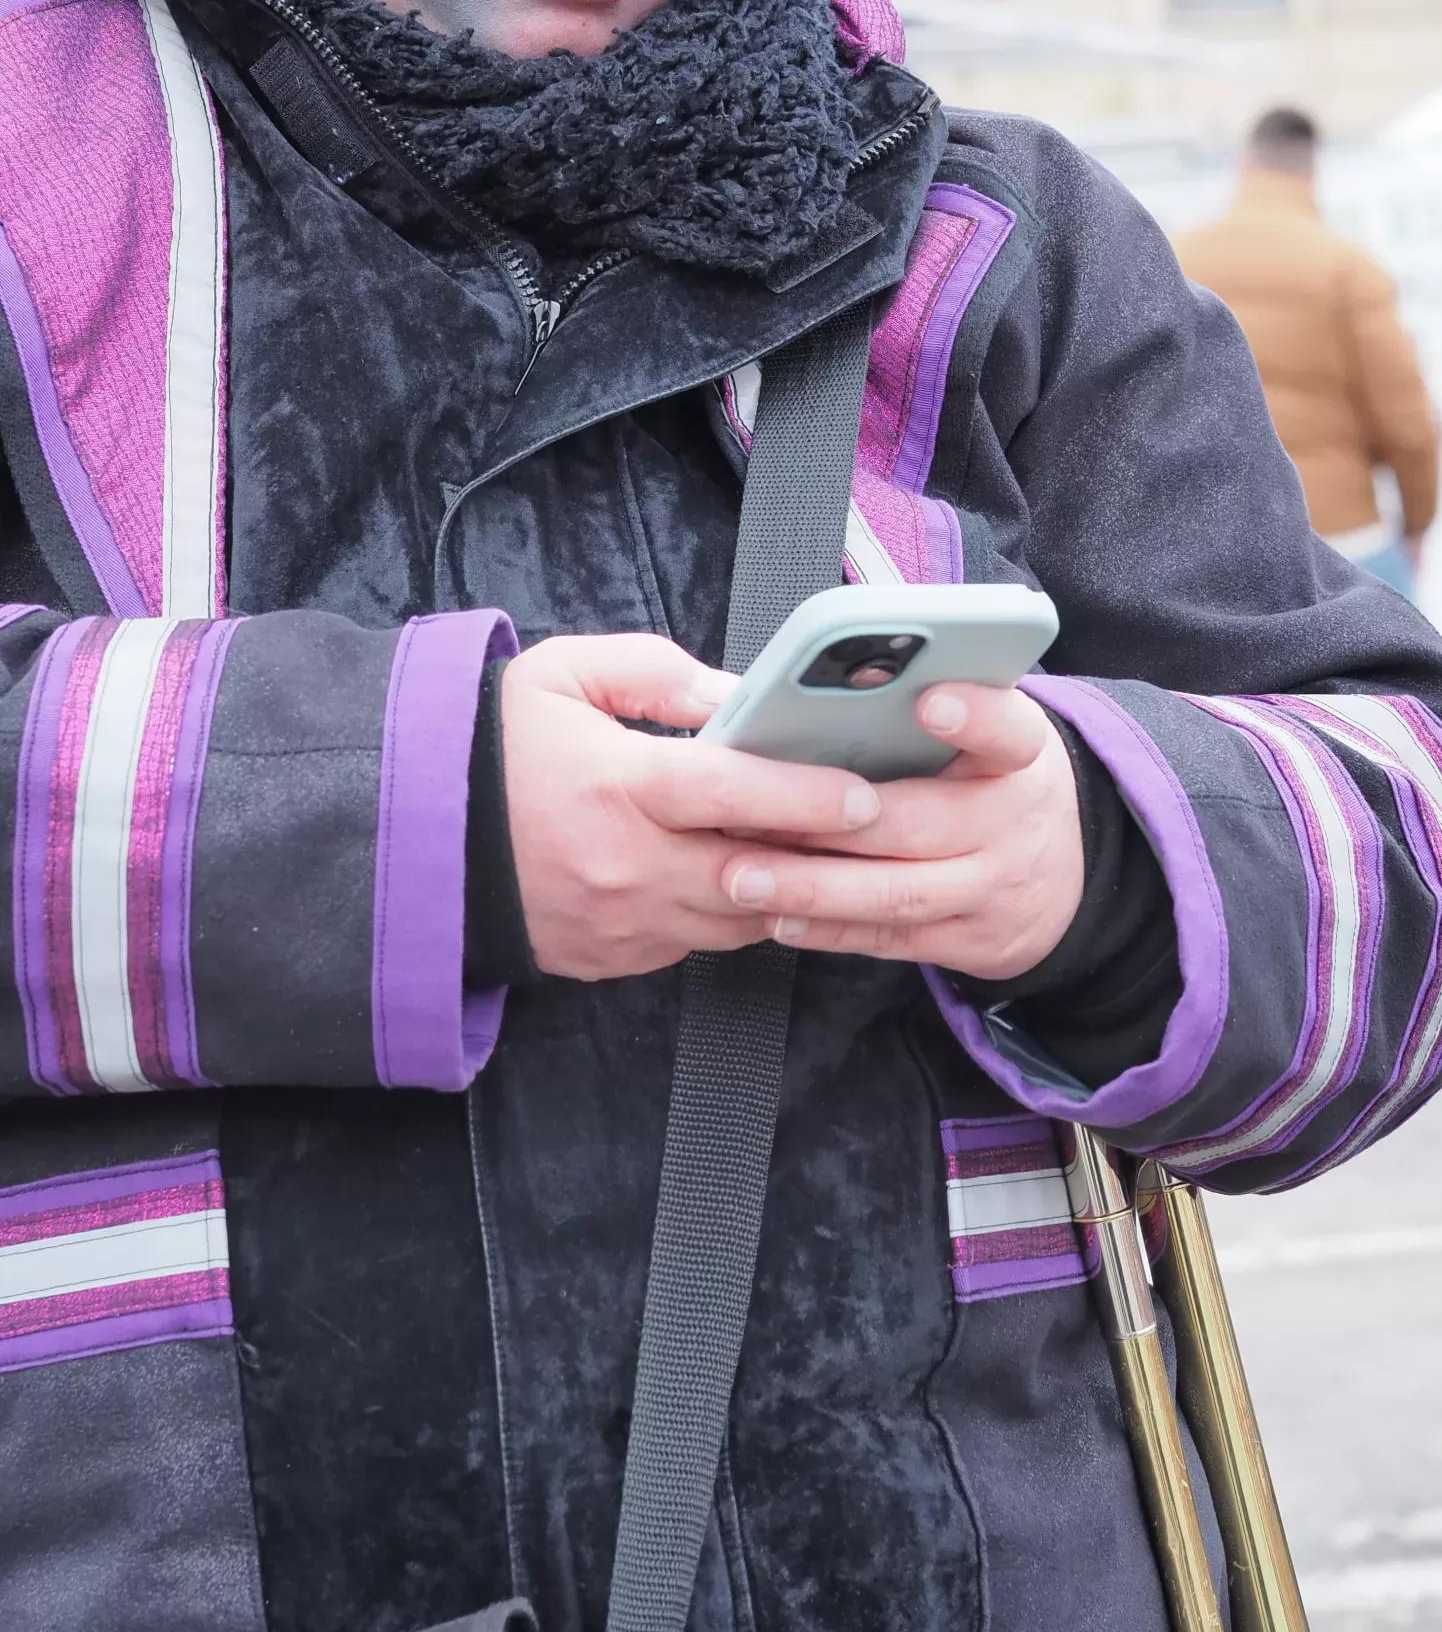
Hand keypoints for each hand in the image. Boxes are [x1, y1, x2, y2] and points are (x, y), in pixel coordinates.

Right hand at [502, 641, 1084, 984]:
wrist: (414, 832)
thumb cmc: (496, 743)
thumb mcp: (564, 674)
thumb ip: (656, 673)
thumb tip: (734, 694)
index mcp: (618, 785)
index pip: (735, 795)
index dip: (808, 796)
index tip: (866, 794)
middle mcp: (626, 864)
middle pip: (754, 872)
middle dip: (820, 856)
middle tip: (875, 833)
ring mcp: (621, 921)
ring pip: (735, 919)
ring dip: (780, 890)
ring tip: (823, 853)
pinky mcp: (613, 957)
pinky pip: (695, 943)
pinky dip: (728, 913)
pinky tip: (748, 878)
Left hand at [718, 683, 1084, 979]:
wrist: (1069, 875)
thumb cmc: (990, 781)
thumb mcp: (987, 736)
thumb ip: (916, 713)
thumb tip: (807, 689)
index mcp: (1019, 755)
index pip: (1010, 730)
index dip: (974, 717)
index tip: (928, 699)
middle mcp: (1010, 823)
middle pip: (919, 822)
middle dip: (830, 824)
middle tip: (751, 815)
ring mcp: (991, 889)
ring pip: (897, 892)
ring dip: (812, 886)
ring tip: (741, 876)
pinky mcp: (969, 941)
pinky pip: (891, 939)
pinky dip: (829, 930)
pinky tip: (776, 917)